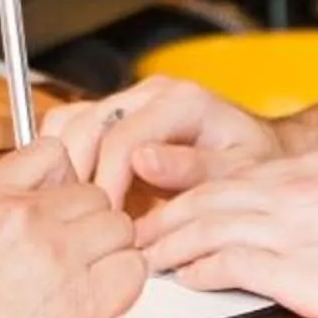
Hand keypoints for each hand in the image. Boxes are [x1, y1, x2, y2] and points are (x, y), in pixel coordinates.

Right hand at [0, 139, 146, 317]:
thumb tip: (44, 192)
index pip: (50, 153)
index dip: (62, 180)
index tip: (61, 203)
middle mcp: (24, 219)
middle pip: (91, 193)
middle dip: (86, 220)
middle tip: (72, 249)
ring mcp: (58, 257)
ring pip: (118, 226)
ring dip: (108, 249)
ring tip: (86, 273)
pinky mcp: (85, 301)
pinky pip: (132, 268)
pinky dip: (123, 280)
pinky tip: (101, 292)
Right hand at [38, 75, 283, 208]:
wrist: (255, 153)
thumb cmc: (250, 165)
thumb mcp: (239, 173)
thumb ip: (195, 168)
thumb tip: (145, 162)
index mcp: (182, 101)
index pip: (124, 137)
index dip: (108, 183)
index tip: (109, 223)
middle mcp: (150, 94)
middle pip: (88, 125)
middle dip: (79, 177)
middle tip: (85, 223)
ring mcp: (128, 101)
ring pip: (70, 121)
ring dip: (64, 166)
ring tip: (76, 211)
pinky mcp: (113, 116)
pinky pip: (70, 128)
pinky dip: (63, 160)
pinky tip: (74, 196)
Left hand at [132, 152, 317, 317]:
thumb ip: (316, 198)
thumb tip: (294, 218)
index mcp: (304, 172)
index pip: (230, 178)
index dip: (191, 194)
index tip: (169, 209)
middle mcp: (287, 192)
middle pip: (206, 199)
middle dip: (166, 217)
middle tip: (137, 235)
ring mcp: (287, 229)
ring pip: (205, 228)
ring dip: (170, 245)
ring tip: (147, 259)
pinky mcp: (291, 270)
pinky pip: (227, 266)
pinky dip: (199, 271)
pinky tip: (186, 281)